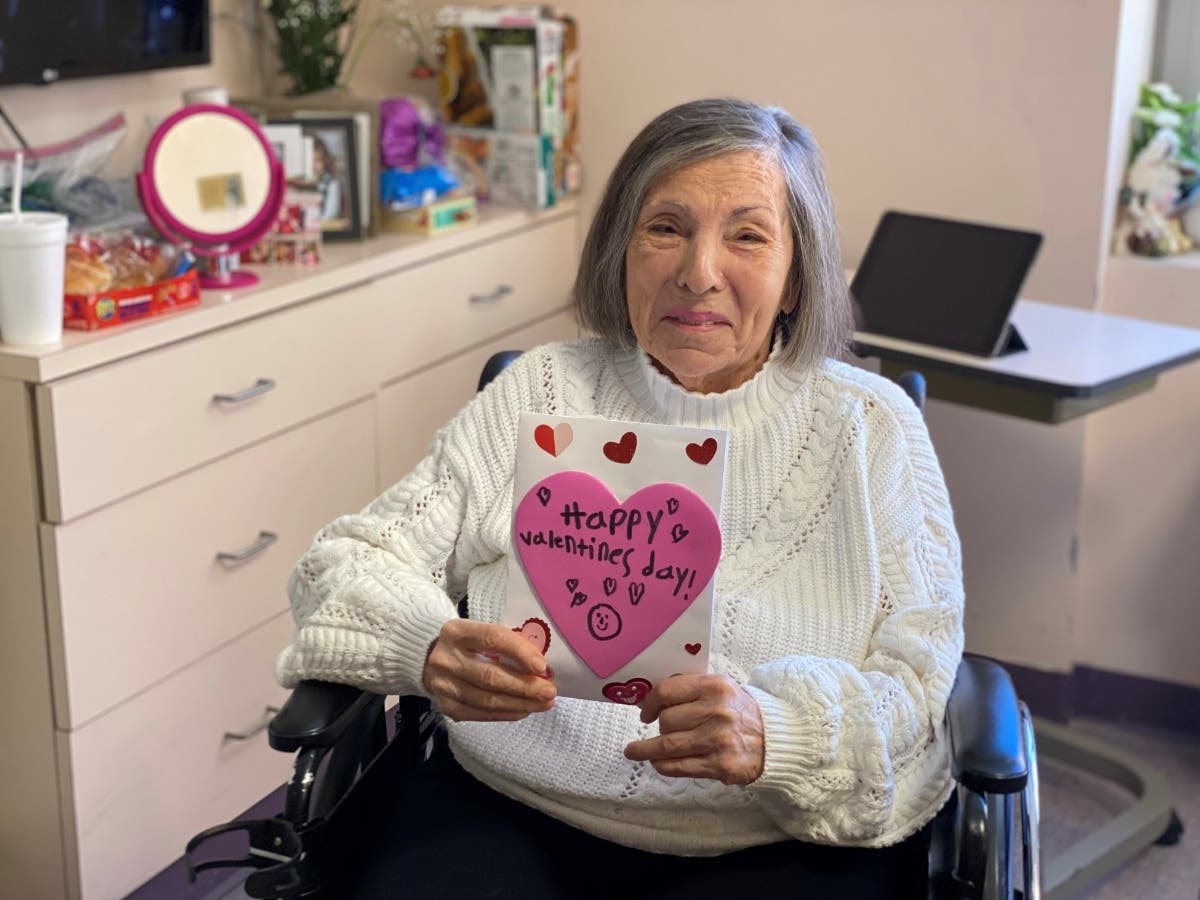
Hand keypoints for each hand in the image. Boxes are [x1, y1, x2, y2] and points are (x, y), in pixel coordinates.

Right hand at [422, 619, 555, 721]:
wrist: (427, 657)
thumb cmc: (467, 643)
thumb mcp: (479, 632)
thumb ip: (505, 643)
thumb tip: (540, 666)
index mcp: (457, 631)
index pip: (492, 639)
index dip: (519, 652)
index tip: (542, 666)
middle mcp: (446, 658)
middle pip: (490, 676)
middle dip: (525, 686)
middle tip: (550, 691)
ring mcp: (443, 685)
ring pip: (486, 700)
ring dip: (520, 704)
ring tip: (543, 704)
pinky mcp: (446, 706)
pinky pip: (480, 714)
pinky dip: (505, 714)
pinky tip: (523, 710)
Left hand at [623, 674, 763, 784]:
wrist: (775, 739)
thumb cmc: (740, 712)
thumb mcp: (722, 688)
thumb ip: (691, 689)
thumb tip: (651, 698)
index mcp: (715, 687)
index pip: (667, 691)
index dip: (649, 702)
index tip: (644, 712)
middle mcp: (716, 712)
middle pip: (666, 720)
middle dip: (658, 726)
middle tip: (660, 730)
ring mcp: (717, 740)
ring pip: (666, 745)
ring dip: (645, 750)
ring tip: (634, 751)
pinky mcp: (719, 765)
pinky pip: (678, 767)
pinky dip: (662, 765)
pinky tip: (656, 763)